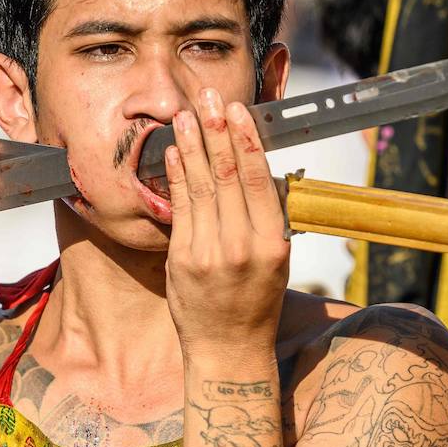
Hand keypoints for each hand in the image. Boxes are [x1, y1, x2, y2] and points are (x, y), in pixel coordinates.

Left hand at [165, 88, 289, 358]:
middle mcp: (242, 246)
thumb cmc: (254, 301)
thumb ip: (265, 218)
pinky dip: (176, 176)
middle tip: (209, 98)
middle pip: (229, 176)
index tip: (239, 112)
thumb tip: (257, 170)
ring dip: (192, 146)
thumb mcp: (275, 260)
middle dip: (217, 131)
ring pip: (201, 187)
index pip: (260, 180)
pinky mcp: (182, 259)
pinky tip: (172, 153)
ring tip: (185, 115)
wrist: (228, 348)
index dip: (247, 141)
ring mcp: (209, 253)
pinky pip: (179, 208)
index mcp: (272, 243)